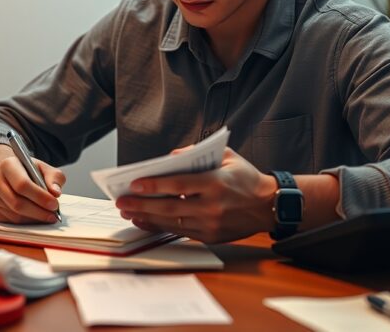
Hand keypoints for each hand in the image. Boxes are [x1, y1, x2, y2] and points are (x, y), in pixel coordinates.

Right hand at [0, 145, 65, 223]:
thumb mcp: (44, 168)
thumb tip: (55, 193)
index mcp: (8, 165)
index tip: (54, 204)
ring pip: (15, 215)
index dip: (39, 197)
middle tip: (53, 215)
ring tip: (48, 216)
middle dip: (39, 211)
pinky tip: (36, 217)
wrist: (9, 175)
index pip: (22, 184)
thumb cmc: (29, 171)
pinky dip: (27, 222)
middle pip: (17, 203)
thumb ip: (53, 178)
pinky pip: (11, 222)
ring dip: (34, 219)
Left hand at [114, 147, 277, 242]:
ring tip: (127, 210)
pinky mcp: (210, 236)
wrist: (268, 205)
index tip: (133, 183)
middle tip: (121, 200)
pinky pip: (179, 233)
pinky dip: (159, 227)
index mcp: (215, 183)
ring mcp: (211, 224)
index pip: (178, 185)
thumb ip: (197, 153)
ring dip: (146, 217)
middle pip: (170, 207)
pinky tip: (145, 220)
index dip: (154, 185)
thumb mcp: (227, 155)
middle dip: (142, 204)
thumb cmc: (245, 177)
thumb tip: (170, 158)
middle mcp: (212, 206)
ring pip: (172, 223)